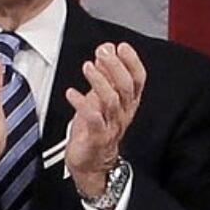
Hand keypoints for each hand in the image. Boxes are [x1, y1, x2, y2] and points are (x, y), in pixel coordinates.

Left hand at [65, 42, 145, 200]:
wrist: (92, 163)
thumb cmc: (96, 129)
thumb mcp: (102, 97)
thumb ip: (106, 74)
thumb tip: (106, 50)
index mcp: (128, 102)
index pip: (138, 79)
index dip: (132, 62)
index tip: (122, 46)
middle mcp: (123, 113)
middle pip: (126, 87)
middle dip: (115, 66)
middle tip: (103, 52)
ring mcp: (112, 125)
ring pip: (111, 101)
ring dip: (100, 81)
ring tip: (88, 67)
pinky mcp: (97, 137)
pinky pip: (92, 119)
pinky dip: (82, 104)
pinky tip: (71, 93)